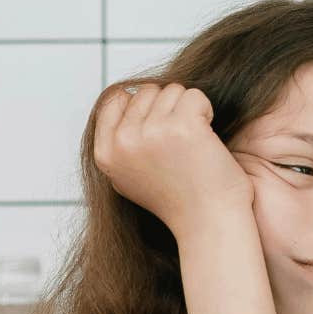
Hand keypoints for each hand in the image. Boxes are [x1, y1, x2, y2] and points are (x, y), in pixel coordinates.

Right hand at [92, 81, 251, 236]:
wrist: (207, 223)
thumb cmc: (176, 201)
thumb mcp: (127, 176)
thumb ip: (117, 142)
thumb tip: (121, 98)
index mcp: (105, 154)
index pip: (114, 99)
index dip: (140, 106)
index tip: (159, 129)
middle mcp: (123, 142)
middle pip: (145, 91)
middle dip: (166, 107)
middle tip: (179, 141)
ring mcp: (151, 132)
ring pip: (171, 90)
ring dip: (188, 110)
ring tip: (193, 142)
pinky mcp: (182, 126)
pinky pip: (194, 95)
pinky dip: (206, 111)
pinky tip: (207, 138)